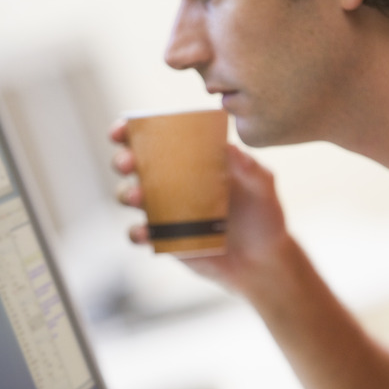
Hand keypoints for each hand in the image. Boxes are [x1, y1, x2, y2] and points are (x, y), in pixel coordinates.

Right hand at [110, 119, 288, 293]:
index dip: (131, 130)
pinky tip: (146, 233)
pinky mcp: (165, 239)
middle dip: (123, 160)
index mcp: (191, 158)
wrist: (264, 259)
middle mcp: (171, 180)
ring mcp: (165, 210)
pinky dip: (137, 232)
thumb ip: (249, 166)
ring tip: (140, 198)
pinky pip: (140, 234)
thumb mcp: (262, 185)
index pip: (154, 137)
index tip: (124, 129)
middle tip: (129, 163)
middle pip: (133, 164)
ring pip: (130, 196)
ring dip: (127, 193)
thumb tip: (228, 146)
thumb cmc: (263, 214)